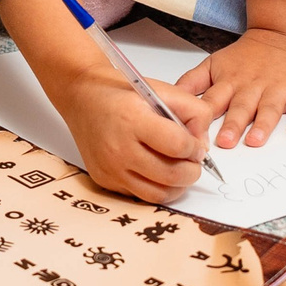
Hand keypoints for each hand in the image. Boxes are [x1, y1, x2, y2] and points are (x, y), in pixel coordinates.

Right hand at [50, 66, 213, 203]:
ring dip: (176, 185)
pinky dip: (154, 187)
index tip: (196, 146)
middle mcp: (118, 147)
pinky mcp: (104, 180)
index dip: (195, 148)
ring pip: (158, 194)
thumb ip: (192, 111)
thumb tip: (203, 143)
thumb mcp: (161, 90)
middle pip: (171, 175)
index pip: (177, 145)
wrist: (82, 98)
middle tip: (193, 162)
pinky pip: (139, 195)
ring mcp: (110, 168)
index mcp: (133, 119)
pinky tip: (156, 171)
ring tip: (178, 170)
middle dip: (192, 171)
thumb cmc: (120, 93)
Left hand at [175, 28, 285, 148]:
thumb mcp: (213, 64)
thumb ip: (191, 83)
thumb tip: (166, 100)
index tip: (196, 134)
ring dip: (262, 125)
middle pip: (240, 107)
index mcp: (228, 82)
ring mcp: (276, 88)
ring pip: (269, 108)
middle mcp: (251, 86)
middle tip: (225, 142)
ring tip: (255, 140)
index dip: (204, 117)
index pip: (213, 101)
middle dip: (232, 124)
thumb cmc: (243, 56)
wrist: (279, 34)